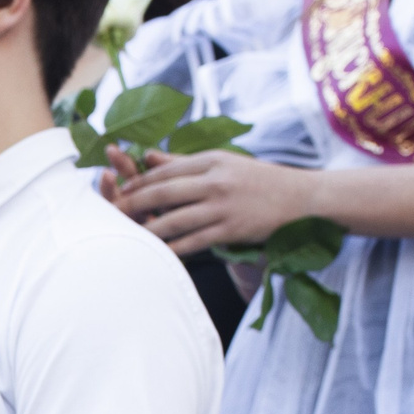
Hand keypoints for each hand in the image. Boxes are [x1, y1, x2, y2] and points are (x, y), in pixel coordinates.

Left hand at [116, 149, 320, 257]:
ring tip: (125, 238)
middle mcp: (215, 180)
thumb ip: (185, 163)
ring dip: (145, 231)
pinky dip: (172, 250)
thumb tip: (147, 157)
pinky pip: (192, 242)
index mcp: (212, 160)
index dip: (137, 183)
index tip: (117, 191)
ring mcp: (222, 206)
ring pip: (173, 220)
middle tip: (110, 215)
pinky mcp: (230, 229)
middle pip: (162, 192)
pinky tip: (156, 257)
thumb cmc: (260, 181)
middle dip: (132, 204)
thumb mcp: (225, 164)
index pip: (164, 170)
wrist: (303, 199)